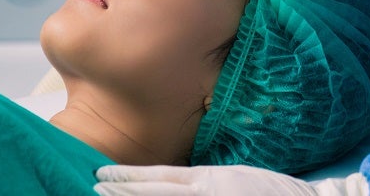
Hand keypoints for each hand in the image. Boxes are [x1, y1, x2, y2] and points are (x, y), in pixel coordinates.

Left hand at [93, 165, 368, 195]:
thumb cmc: (277, 194)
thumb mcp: (237, 178)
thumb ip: (208, 179)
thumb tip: (180, 180)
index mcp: (212, 179)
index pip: (160, 178)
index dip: (128, 178)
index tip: (101, 175)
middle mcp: (207, 192)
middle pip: (154, 193)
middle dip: (121, 192)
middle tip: (92, 187)